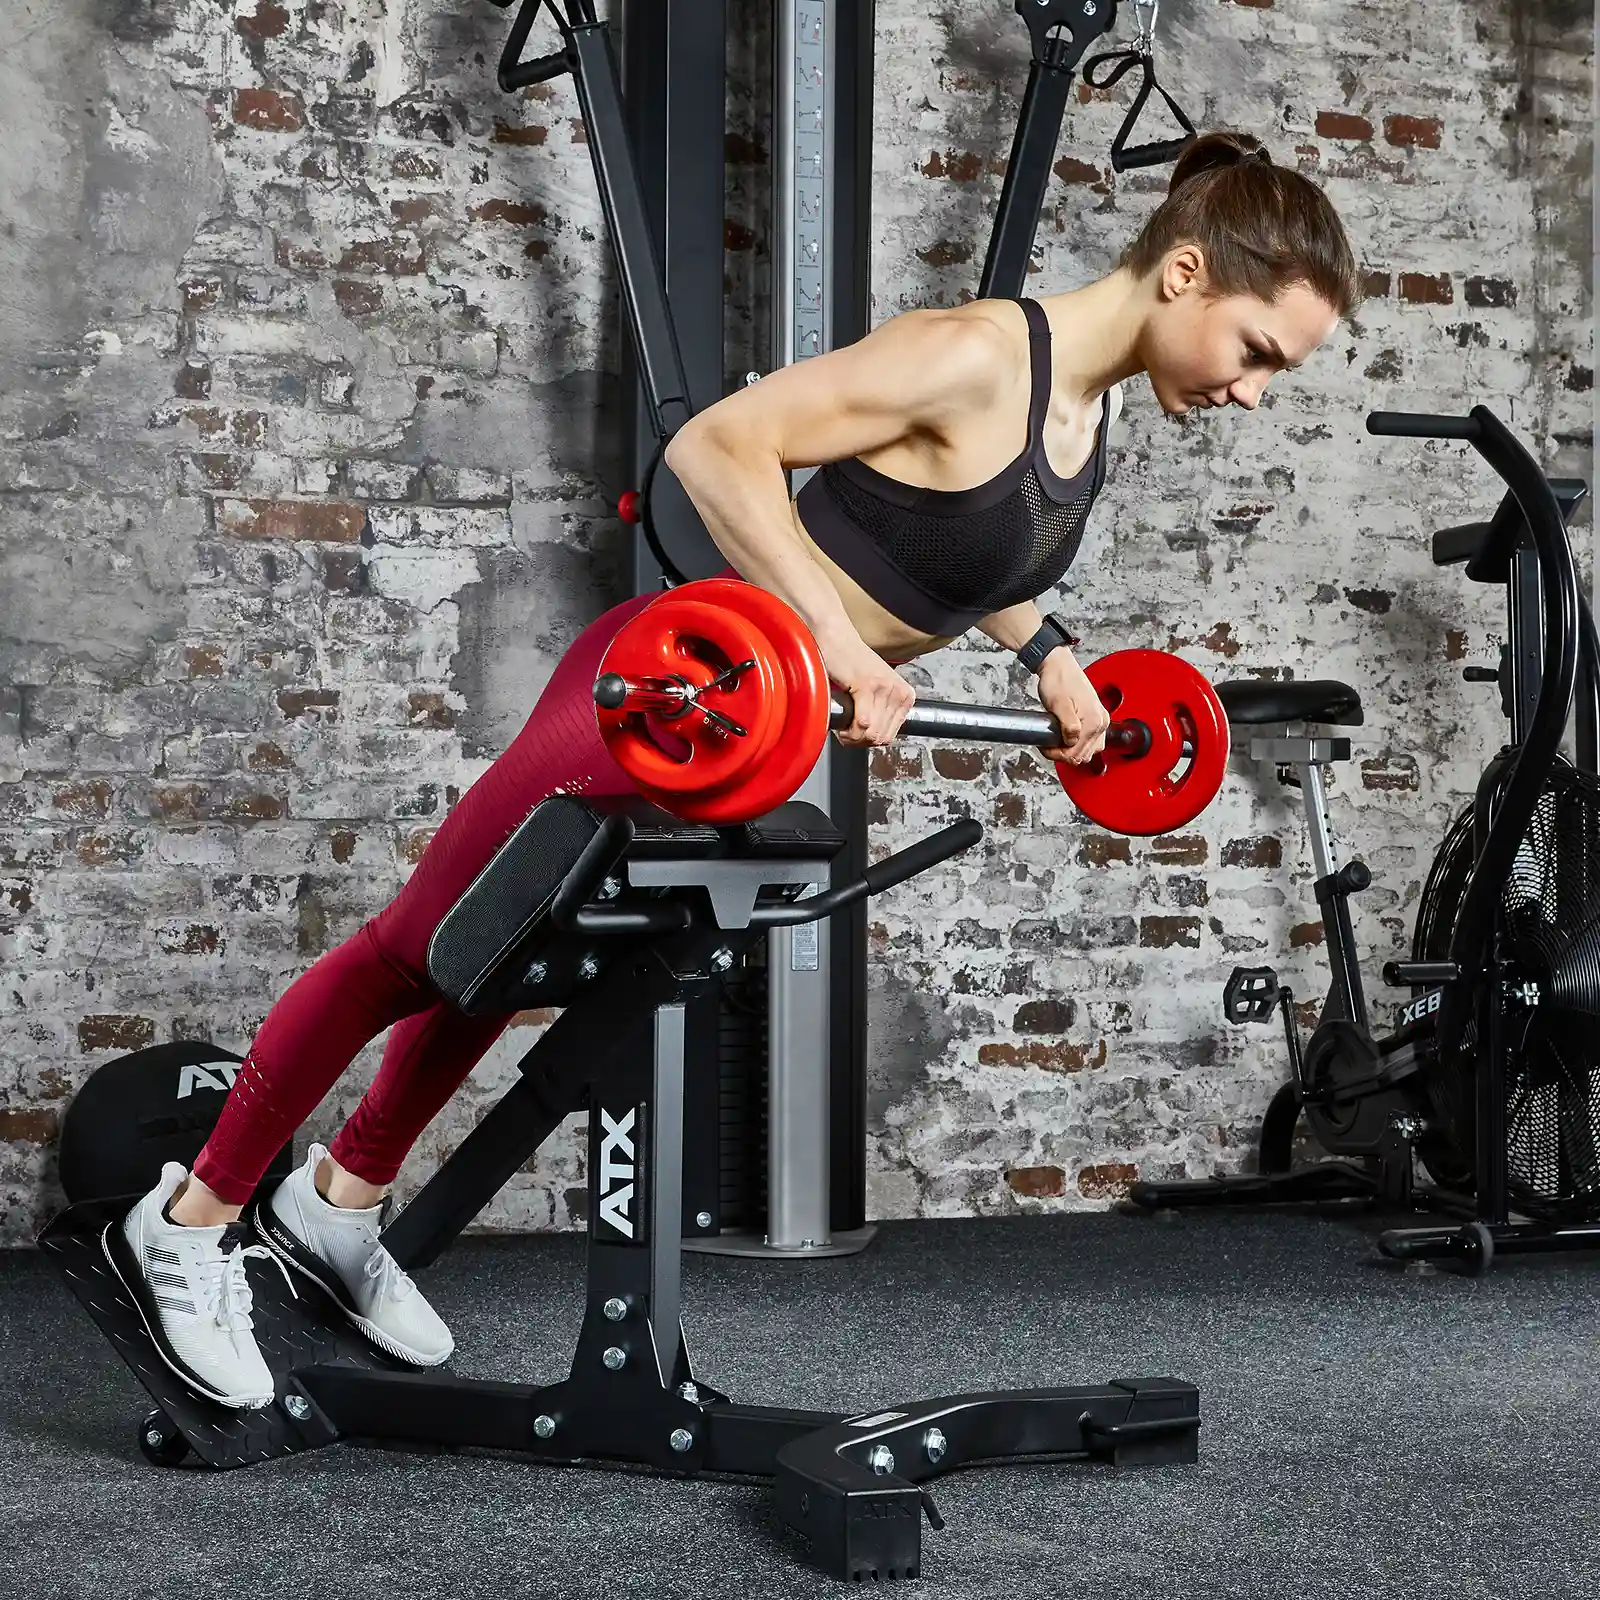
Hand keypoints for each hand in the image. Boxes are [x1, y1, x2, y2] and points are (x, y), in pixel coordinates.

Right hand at [821, 631, 915, 747]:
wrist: (835, 638)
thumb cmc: (849, 663)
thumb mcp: (875, 690)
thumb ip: (880, 712)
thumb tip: (872, 739)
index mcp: (905, 696)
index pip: (889, 736)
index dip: (867, 741)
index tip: (853, 733)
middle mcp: (899, 692)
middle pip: (880, 738)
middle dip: (858, 740)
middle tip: (844, 731)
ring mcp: (885, 688)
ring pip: (871, 734)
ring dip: (850, 735)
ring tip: (841, 725)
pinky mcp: (867, 685)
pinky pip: (862, 723)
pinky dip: (848, 728)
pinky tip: (840, 721)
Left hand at [1037, 649, 1109, 765]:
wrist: (1059, 665)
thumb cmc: (1057, 680)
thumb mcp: (1058, 705)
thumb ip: (1067, 726)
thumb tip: (1071, 743)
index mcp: (1094, 720)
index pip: (1076, 753)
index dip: (1057, 754)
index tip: (1045, 747)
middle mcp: (1101, 722)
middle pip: (1083, 755)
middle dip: (1063, 753)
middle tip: (1048, 745)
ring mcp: (1101, 720)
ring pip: (1088, 750)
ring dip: (1072, 750)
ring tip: (1056, 741)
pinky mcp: (1097, 717)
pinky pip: (1090, 741)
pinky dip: (1078, 743)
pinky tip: (1067, 737)